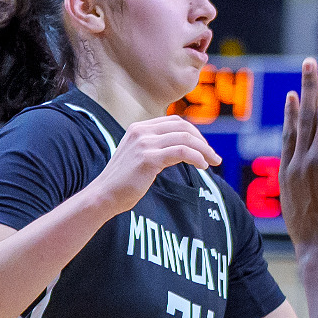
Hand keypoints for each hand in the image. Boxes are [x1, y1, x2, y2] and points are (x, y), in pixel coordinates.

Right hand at [88, 115, 221, 215]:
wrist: (104, 196)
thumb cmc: (124, 181)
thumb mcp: (139, 155)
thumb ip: (157, 146)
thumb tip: (185, 147)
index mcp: (139, 128)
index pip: (175, 122)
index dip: (194, 133)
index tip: (204, 147)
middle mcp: (141, 131)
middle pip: (183, 127)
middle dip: (202, 141)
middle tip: (213, 156)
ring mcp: (144, 144)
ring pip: (186, 139)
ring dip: (204, 151)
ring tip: (212, 162)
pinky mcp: (148, 158)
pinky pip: (183, 153)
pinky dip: (197, 158)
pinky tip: (203, 166)